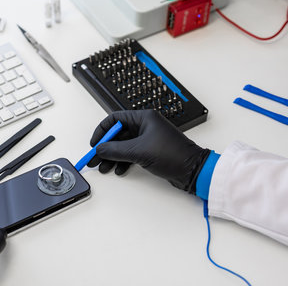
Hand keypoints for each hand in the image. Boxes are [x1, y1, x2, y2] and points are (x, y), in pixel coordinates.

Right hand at [89, 110, 209, 193]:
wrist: (193, 170)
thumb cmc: (173, 154)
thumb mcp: (138, 151)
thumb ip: (115, 150)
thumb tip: (100, 149)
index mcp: (144, 118)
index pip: (115, 119)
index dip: (102, 131)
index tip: (94, 143)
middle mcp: (146, 126)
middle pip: (118, 134)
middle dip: (105, 147)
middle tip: (94, 159)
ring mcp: (148, 139)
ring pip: (123, 146)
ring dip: (112, 157)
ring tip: (104, 168)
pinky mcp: (151, 151)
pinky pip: (131, 154)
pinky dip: (123, 161)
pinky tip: (119, 170)